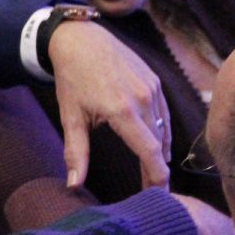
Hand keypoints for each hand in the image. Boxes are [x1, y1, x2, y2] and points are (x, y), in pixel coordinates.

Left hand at [48, 20, 171, 189]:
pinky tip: (157, 146)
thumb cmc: (72, 79)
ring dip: (160, 152)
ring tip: (155, 173)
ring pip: (163, 129)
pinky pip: (163, 114)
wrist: (81, 40)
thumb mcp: (71, 117)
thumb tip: (73, 185)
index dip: (157, 176)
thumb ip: (76, 152)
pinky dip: (162, 132)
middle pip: (158, 145)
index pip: (149, 152)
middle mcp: (143, 99)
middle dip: (156, 170)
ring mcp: (152, 88)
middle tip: (153, 192)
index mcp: (122, 110)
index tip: (160, 195)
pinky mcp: (155, 81)